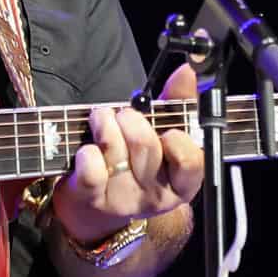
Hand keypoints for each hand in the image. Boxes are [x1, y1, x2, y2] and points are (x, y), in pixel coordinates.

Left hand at [52, 61, 204, 246]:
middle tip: (124, 115)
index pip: (191, 163)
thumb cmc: (134, 163)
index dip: (178, 141)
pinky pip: (91, 167)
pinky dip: (87, 149)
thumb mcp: (162, 135)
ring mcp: (123, 199)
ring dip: (105, 123)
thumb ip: (179, 103)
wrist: (96, 205)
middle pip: (146, 147)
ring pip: (114, 150)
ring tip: (102, 119)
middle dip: (131, 119)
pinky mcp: (92, 198)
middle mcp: (155, 195)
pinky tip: (87, 146)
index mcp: (181, 182)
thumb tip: (188, 70)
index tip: (167, 130)